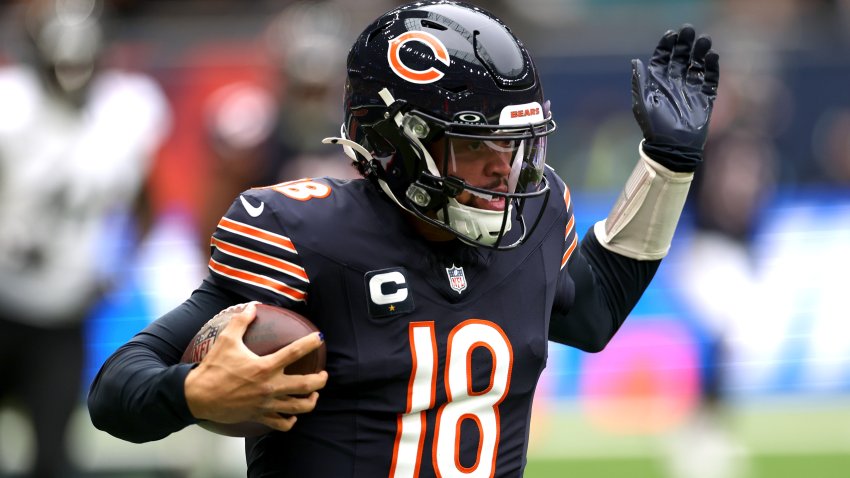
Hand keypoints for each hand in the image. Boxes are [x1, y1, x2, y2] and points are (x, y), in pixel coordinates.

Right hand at [184, 303, 327, 431]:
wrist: (198, 396)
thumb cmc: (213, 368)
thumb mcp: (226, 340)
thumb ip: (241, 321)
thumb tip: (252, 306)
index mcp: (264, 367)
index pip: (295, 352)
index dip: (310, 343)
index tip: (320, 338)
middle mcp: (270, 386)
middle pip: (306, 386)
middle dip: (320, 380)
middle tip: (324, 374)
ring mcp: (266, 404)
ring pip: (298, 407)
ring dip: (310, 401)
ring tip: (314, 394)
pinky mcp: (259, 416)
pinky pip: (282, 423)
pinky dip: (291, 420)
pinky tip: (293, 415)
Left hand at [631, 25, 718, 171]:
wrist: (673, 147)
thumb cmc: (655, 127)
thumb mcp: (643, 103)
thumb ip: (640, 82)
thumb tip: (635, 61)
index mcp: (658, 83)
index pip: (662, 59)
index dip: (666, 46)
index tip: (672, 34)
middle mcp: (674, 84)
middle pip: (681, 59)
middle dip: (685, 44)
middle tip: (690, 31)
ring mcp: (690, 90)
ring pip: (697, 66)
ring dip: (700, 53)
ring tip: (704, 41)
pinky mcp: (705, 99)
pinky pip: (710, 80)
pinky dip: (712, 68)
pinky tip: (712, 57)